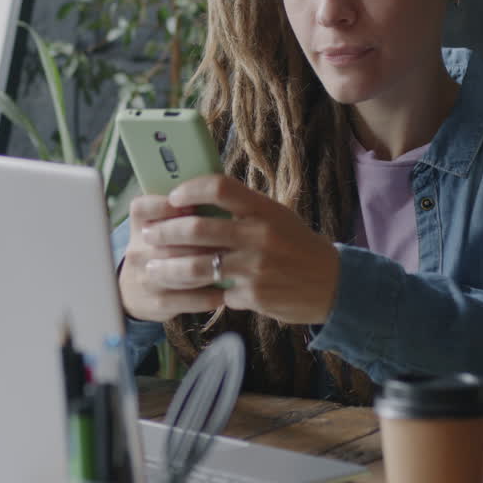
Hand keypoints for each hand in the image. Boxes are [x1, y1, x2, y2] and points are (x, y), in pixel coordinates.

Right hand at [119, 194, 224, 321]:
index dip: (169, 206)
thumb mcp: (158, 224)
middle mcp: (137, 250)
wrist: (135, 290)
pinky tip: (229, 287)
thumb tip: (219, 194)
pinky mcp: (159, 302)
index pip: (145, 208)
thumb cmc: (160, 247)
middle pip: (174, 240)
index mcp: (138, 224)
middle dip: (206, 238)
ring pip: (187, 270)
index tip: (194, 207)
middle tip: (232, 237)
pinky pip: (193, 298)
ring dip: (214, 265)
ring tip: (236, 262)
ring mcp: (146, 278)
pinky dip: (214, 292)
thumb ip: (181, 209)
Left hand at [140, 175, 340, 324]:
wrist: (333, 284)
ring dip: (168, 269)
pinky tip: (195, 292)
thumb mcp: (276, 217)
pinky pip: (218, 292)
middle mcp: (259, 235)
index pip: (219, 187)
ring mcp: (256, 267)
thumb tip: (196, 201)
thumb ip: (242, 211)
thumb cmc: (297, 246)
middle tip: (149, 236)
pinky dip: (206, 292)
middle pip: (197, 229)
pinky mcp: (254, 295)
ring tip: (153, 268)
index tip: (172, 198)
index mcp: (263, 209)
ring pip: (197, 267)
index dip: (190, 190)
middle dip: (165, 233)